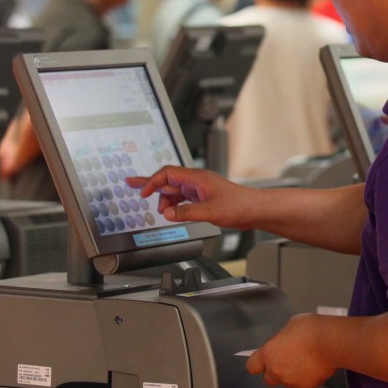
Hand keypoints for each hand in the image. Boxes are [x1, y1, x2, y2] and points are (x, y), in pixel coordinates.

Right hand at [125, 165, 256, 229]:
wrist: (255, 210)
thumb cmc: (239, 205)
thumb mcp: (209, 211)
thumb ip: (185, 212)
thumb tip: (167, 213)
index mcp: (197, 178)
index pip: (167, 174)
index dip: (152, 182)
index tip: (142, 192)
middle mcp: (197, 181)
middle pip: (168, 180)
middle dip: (152, 186)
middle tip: (132, 185)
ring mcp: (200, 189)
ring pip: (175, 191)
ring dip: (166, 201)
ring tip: (163, 212)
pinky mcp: (204, 198)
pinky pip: (183, 198)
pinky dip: (175, 205)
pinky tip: (171, 211)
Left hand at [246, 314, 337, 387]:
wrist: (331, 342)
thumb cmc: (310, 328)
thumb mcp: (292, 324)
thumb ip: (284, 338)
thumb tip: (286, 341)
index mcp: (269, 353)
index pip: (252, 366)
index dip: (258, 364)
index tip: (264, 360)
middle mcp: (277, 370)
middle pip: (268, 379)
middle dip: (275, 372)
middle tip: (288, 361)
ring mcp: (292, 380)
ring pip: (288, 381)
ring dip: (292, 374)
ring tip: (307, 361)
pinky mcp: (308, 385)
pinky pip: (305, 382)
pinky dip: (309, 376)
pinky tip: (318, 365)